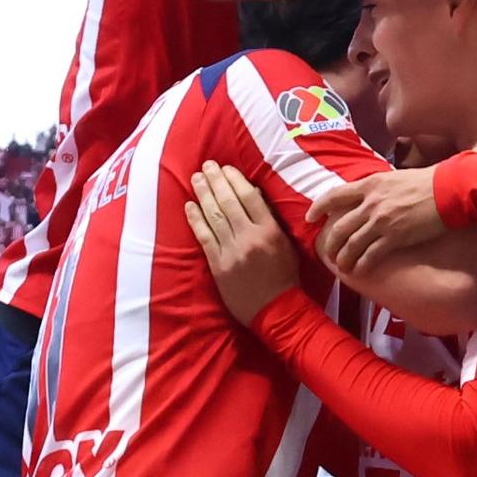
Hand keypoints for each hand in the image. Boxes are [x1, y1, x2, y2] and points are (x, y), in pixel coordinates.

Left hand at [183, 163, 301, 322]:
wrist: (275, 310)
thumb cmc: (285, 277)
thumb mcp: (287, 245)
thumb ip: (271, 220)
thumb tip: (254, 194)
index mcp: (270, 231)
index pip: (250, 197)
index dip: (235, 179)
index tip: (226, 168)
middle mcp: (250, 238)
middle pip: (229, 202)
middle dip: (216, 181)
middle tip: (207, 165)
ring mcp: (232, 252)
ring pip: (214, 216)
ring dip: (203, 194)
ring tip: (196, 178)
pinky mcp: (218, 265)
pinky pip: (204, 237)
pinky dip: (195, 219)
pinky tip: (189, 205)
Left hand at [314, 168, 449, 282]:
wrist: (448, 190)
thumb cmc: (427, 182)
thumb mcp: (395, 177)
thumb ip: (378, 188)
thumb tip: (369, 196)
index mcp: (369, 184)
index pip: (335, 196)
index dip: (318, 207)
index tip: (310, 217)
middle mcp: (370, 203)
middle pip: (339, 227)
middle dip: (330, 243)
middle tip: (328, 253)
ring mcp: (381, 222)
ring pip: (351, 245)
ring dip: (343, 259)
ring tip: (342, 266)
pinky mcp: (394, 238)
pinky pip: (370, 256)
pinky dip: (361, 265)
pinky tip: (359, 271)